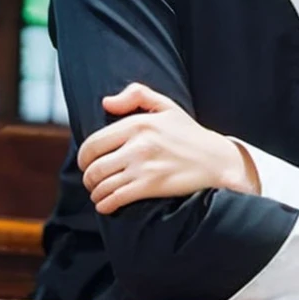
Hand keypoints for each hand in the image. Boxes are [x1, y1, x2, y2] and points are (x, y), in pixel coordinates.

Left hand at [77, 83, 257, 214]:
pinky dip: (105, 204)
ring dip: (95, 193)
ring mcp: (143, 167)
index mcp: (138, 123)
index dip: (84, 156)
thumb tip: (106, 102)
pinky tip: (107, 204)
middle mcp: (138, 145)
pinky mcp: (150, 187)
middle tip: (92, 180)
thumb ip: (136, 94)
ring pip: (102, 185)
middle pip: (94, 167)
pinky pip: (115, 199)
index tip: (87, 162)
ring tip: (99, 193)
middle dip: (88, 177)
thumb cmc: (188, 133)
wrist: (214, 159)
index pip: (94, 142)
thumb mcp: (166, 105)